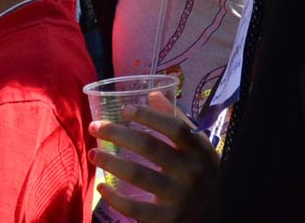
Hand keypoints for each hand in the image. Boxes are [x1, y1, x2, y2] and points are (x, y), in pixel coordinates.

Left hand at [88, 91, 220, 222]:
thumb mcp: (198, 148)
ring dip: (109, 160)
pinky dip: (113, 196)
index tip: (125, 109)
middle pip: (148, 146)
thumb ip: (177, 121)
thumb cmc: (200, 174)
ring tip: (92, 153)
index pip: (174, 128)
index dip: (148, 116)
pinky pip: (133, 207)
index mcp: (200, 151)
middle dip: (116, 133)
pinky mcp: (167, 220)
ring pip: (136, 174)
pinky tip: (101, 186)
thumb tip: (152, 94)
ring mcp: (179, 198)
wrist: (212, 217)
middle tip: (95, 127)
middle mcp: (191, 174)